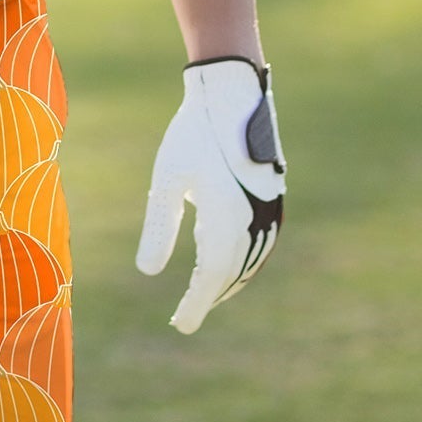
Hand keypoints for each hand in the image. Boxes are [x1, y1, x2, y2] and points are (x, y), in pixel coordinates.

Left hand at [136, 58, 284, 332]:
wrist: (230, 95)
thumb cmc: (192, 134)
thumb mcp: (167, 179)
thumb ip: (159, 226)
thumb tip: (147, 273)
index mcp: (227, 219)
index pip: (212, 277)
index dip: (197, 304)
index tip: (180, 325)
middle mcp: (255, 221)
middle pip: (231, 274)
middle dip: (209, 296)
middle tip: (186, 316)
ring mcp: (269, 212)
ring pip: (249, 262)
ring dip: (227, 281)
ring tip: (204, 294)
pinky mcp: (273, 201)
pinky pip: (260, 244)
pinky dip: (242, 261)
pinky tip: (223, 261)